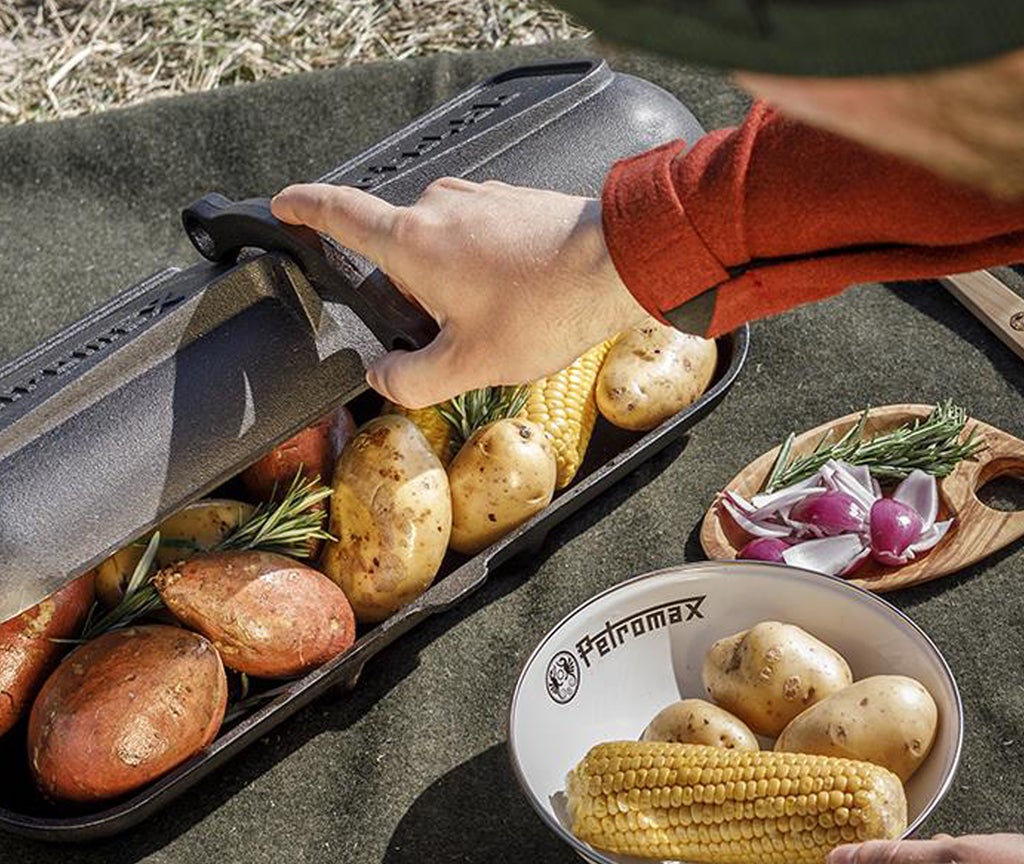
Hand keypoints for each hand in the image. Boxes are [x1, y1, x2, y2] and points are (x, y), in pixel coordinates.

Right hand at [270, 179, 649, 406]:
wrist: (618, 266)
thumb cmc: (545, 308)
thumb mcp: (470, 365)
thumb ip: (413, 380)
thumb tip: (383, 379)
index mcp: (412, 241)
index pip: (338, 214)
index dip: (302, 209)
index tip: (281, 206)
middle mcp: (438, 206)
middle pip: (398, 251)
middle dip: (411, 295)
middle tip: (448, 337)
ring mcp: (477, 199)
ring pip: (441, 246)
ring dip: (453, 285)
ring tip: (496, 322)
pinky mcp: (512, 203)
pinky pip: (478, 237)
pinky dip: (484, 270)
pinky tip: (519, 301)